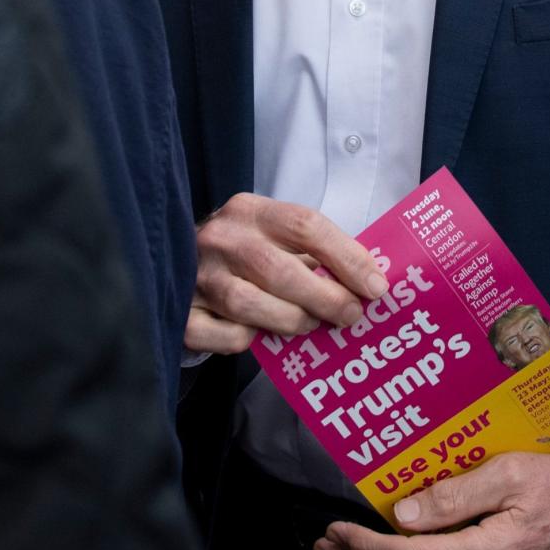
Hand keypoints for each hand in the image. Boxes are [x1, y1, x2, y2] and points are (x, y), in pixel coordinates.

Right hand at [184, 193, 387, 353]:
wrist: (173, 261)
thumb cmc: (241, 252)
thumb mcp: (271, 235)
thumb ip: (312, 251)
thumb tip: (368, 281)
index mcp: (248, 210)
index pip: (305, 224)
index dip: (347, 256)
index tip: (376, 286)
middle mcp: (219, 238)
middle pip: (279, 270)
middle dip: (325, 297)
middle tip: (351, 315)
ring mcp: (196, 276)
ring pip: (251, 305)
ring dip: (292, 320)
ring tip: (310, 324)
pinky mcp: (182, 314)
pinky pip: (228, 336)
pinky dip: (250, 339)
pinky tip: (261, 333)